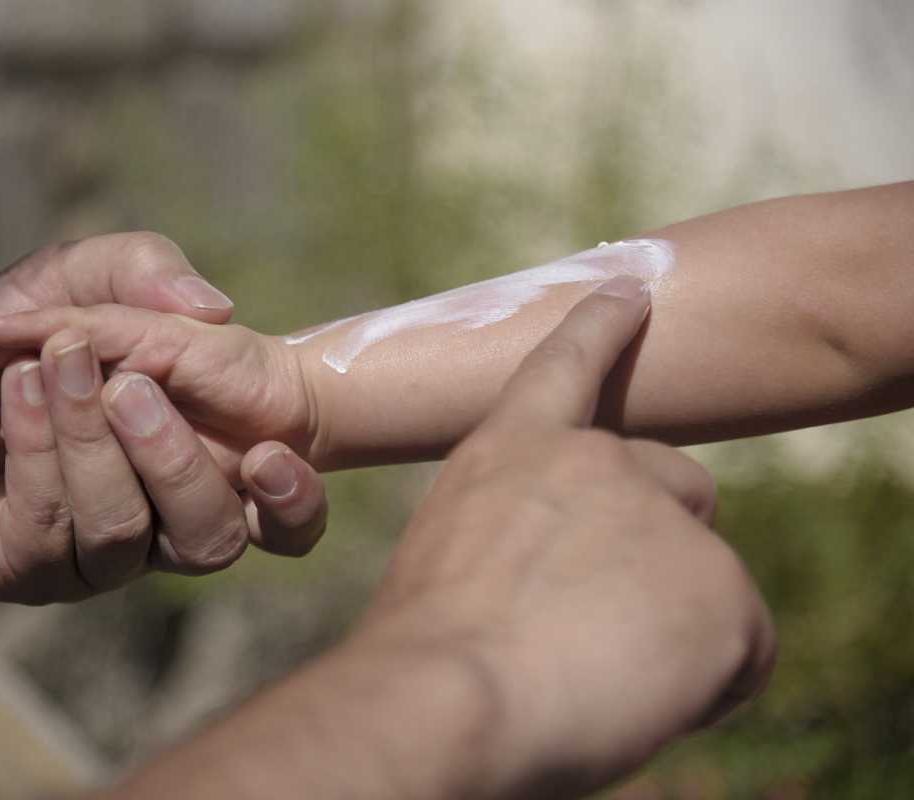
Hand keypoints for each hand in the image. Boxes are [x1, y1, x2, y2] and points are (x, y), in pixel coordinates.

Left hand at [0, 233, 325, 600]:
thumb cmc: (7, 324)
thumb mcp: (79, 275)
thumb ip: (145, 272)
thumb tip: (213, 308)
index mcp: (199, 464)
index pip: (283, 523)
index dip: (295, 505)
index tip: (269, 452)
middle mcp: (157, 522)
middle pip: (211, 539)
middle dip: (177, 465)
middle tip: (131, 388)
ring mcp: (92, 555)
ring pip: (122, 530)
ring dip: (89, 442)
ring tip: (56, 359)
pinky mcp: (24, 569)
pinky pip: (47, 527)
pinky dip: (35, 448)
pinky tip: (15, 384)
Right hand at [339, 276, 774, 797]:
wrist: (449, 700)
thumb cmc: (427, 652)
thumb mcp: (451, 560)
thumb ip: (517, 535)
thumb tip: (573, 582)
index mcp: (512, 450)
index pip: (566, 362)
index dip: (601, 324)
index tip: (631, 288)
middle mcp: (594, 461)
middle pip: (675, 486)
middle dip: (656, 545)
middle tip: (599, 620)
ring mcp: (660, 513)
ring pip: (705, 577)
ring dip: (667, 627)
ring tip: (594, 676)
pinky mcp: (717, 583)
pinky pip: (740, 644)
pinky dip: (704, 684)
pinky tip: (639, 700)